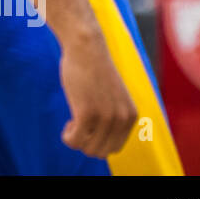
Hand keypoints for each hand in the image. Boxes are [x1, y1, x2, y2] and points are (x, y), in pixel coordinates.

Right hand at [58, 33, 137, 158]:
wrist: (85, 47)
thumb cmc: (93, 68)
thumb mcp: (112, 96)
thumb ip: (112, 115)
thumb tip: (100, 142)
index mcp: (131, 116)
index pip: (114, 148)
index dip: (97, 141)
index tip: (88, 127)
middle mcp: (122, 119)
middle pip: (101, 151)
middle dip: (86, 143)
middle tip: (76, 124)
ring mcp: (105, 117)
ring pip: (88, 149)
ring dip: (76, 140)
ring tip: (72, 123)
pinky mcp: (86, 113)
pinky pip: (75, 141)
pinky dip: (68, 138)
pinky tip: (67, 124)